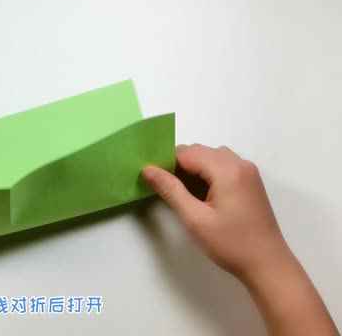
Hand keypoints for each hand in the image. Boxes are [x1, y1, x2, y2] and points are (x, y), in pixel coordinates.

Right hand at [142, 144, 337, 335]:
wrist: (268, 264)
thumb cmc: (230, 244)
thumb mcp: (194, 219)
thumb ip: (170, 190)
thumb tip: (148, 169)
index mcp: (227, 170)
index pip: (187, 153)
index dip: (166, 162)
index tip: (151, 179)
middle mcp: (240, 164)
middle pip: (200, 151)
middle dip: (179, 165)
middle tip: (164, 189)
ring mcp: (248, 172)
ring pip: (211, 157)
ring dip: (193, 169)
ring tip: (182, 193)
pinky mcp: (251, 182)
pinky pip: (223, 166)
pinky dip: (207, 173)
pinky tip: (201, 195)